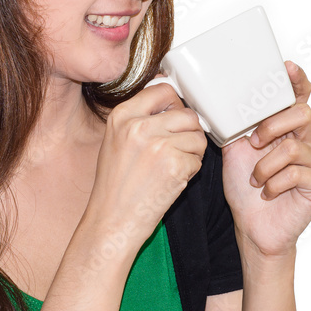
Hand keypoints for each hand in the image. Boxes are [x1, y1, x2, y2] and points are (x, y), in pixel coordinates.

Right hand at [86, 78, 207, 253]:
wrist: (112, 220)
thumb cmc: (114, 186)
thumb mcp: (116, 141)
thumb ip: (139, 118)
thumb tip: (171, 101)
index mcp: (122, 115)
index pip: (163, 90)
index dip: (175, 104)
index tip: (175, 117)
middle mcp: (139, 126)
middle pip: (186, 113)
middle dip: (188, 131)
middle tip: (176, 149)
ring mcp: (157, 145)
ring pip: (197, 135)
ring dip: (192, 152)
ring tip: (172, 166)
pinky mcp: (174, 165)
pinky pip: (198, 158)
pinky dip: (191, 170)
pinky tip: (172, 180)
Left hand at [220, 61, 310, 257]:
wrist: (252, 227)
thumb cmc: (245, 188)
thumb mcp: (234, 150)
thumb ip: (233, 124)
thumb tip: (214, 100)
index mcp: (285, 129)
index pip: (298, 98)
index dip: (297, 81)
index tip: (287, 68)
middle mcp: (305, 141)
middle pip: (302, 113)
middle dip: (273, 125)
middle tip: (253, 142)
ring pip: (295, 147)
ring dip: (265, 165)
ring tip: (255, 180)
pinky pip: (298, 173)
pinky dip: (274, 183)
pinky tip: (267, 193)